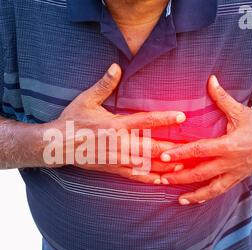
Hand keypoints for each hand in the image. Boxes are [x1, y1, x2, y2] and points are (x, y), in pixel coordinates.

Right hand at [51, 63, 186, 183]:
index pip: (145, 121)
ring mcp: (116, 158)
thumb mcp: (86, 100)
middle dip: (173, 148)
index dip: (165, 119)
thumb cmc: (72, 120)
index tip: (182, 117)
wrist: (58, 145)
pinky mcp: (112, 169)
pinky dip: (148, 178)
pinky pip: (134, 176)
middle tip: (193, 148)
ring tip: (184, 166)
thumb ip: (104, 84)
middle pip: (151, 146)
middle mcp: (119, 143)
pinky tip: (162, 180)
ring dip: (165, 165)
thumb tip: (116, 66)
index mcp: (115, 125)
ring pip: (146, 164)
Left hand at [160, 75, 251, 203]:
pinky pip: (221, 190)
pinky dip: (208, 196)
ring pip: (212, 188)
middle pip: (200, 173)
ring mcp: (235, 173)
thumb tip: (210, 79)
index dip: (181, 154)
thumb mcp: (241, 110)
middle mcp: (230, 162)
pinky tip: (196, 200)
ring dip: (194, 194)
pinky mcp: (238, 178)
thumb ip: (222, 98)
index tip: (164, 157)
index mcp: (229, 145)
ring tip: (178, 199)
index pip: (199, 150)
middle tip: (161, 179)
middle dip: (180, 178)